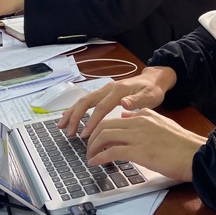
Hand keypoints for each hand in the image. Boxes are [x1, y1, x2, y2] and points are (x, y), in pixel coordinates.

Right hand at [58, 66, 176, 137]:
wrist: (153, 80)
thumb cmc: (152, 90)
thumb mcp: (150, 96)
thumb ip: (137, 100)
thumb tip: (124, 103)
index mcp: (118, 91)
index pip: (101, 107)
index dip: (91, 121)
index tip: (84, 135)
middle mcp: (108, 89)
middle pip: (86, 102)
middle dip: (75, 117)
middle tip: (69, 132)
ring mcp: (104, 90)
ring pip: (83, 100)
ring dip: (72, 113)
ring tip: (62, 126)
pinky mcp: (103, 93)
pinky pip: (86, 101)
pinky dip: (76, 109)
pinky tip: (69, 118)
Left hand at [85, 109, 205, 182]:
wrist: (195, 154)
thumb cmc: (182, 144)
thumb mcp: (162, 123)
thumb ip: (143, 118)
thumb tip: (127, 115)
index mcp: (144, 115)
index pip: (114, 118)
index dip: (101, 129)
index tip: (96, 138)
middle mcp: (139, 122)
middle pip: (105, 125)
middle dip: (92, 138)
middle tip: (89, 148)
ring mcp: (138, 136)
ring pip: (105, 136)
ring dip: (93, 148)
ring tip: (90, 157)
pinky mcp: (139, 152)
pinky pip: (112, 152)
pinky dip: (99, 157)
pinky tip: (95, 163)